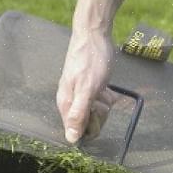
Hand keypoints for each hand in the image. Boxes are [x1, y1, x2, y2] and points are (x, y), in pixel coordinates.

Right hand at [56, 29, 116, 143]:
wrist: (93, 34)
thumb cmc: (90, 60)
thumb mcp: (86, 89)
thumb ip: (78, 114)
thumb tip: (70, 139)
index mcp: (66, 105)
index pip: (76, 132)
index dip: (90, 125)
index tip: (95, 110)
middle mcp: (71, 103)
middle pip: (88, 123)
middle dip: (99, 113)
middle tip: (99, 95)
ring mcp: (81, 95)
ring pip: (96, 113)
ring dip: (104, 103)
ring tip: (102, 87)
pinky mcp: (90, 89)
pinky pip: (100, 102)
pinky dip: (106, 96)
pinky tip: (106, 86)